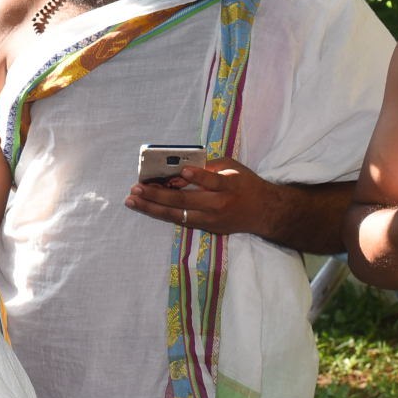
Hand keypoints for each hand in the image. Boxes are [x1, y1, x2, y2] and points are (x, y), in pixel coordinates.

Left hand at [124, 159, 274, 237]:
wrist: (264, 212)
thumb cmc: (245, 184)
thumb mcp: (233, 168)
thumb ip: (208, 168)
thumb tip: (179, 169)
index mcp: (230, 186)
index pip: (212, 181)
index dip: (198, 177)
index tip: (183, 171)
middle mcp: (219, 205)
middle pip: (185, 201)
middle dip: (158, 195)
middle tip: (136, 188)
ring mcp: (211, 220)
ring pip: (177, 215)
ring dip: (152, 208)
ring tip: (132, 200)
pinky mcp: (207, 229)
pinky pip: (180, 220)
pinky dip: (162, 213)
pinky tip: (146, 206)